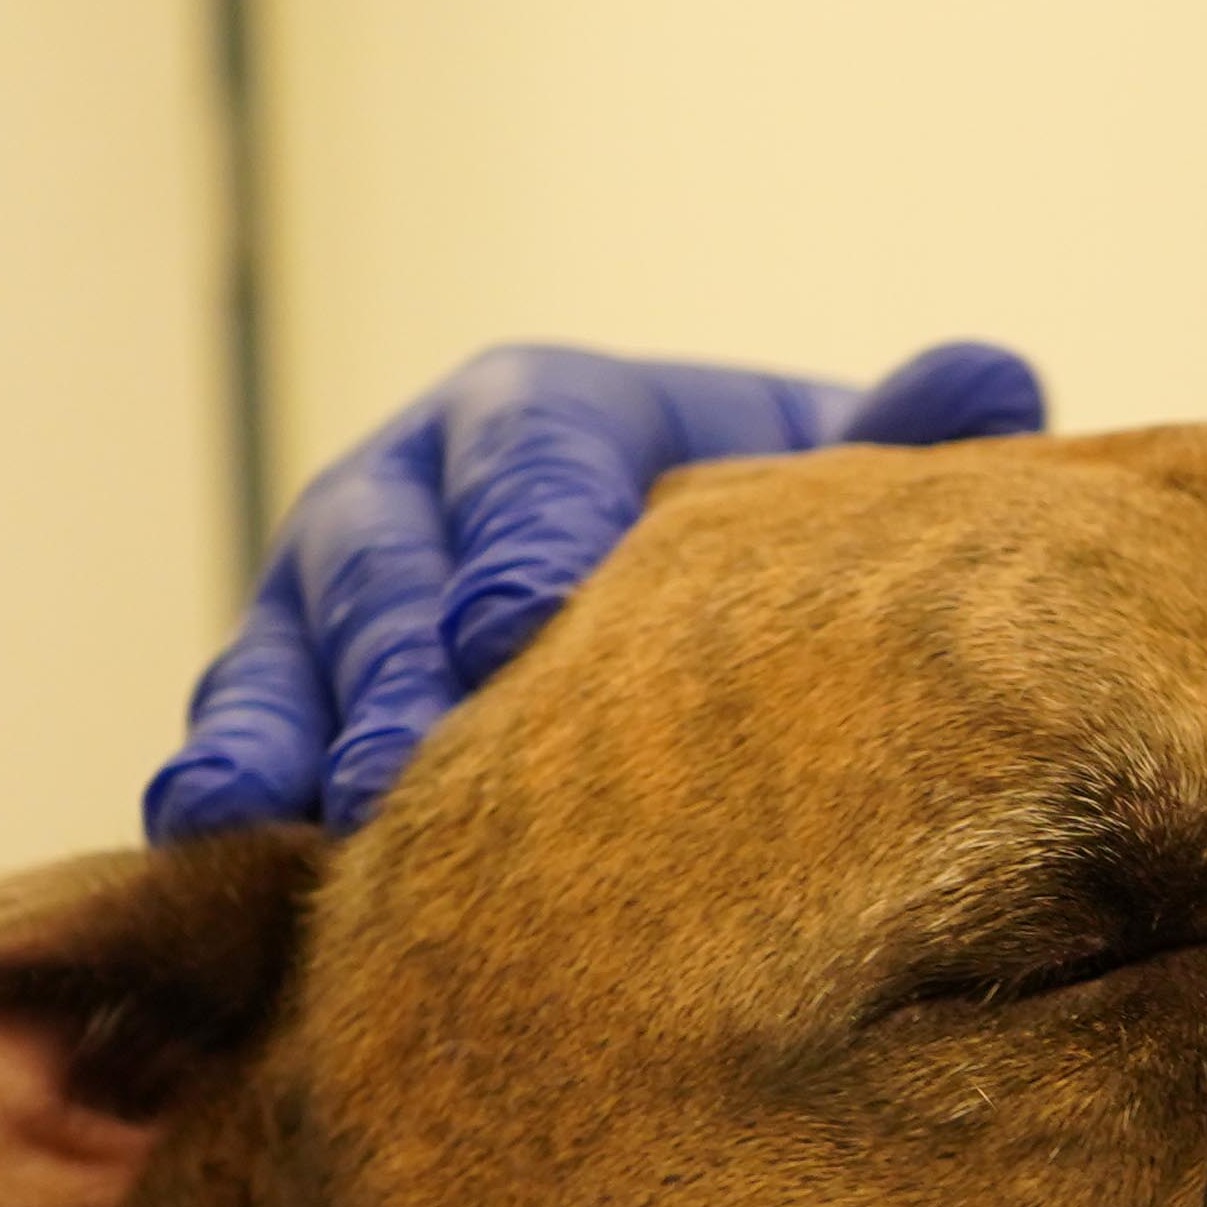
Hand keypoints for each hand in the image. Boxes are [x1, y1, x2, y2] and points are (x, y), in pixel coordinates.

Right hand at [151, 338, 1047, 836]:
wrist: (675, 622)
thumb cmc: (760, 554)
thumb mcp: (828, 488)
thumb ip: (897, 439)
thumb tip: (995, 377)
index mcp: (559, 414)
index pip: (538, 451)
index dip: (526, 529)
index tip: (524, 612)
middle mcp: (425, 479)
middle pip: (390, 547)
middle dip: (394, 645)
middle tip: (411, 746)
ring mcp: (335, 583)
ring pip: (293, 635)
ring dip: (293, 717)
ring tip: (299, 809)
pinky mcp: (283, 679)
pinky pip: (239, 712)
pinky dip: (222, 764)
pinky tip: (211, 828)